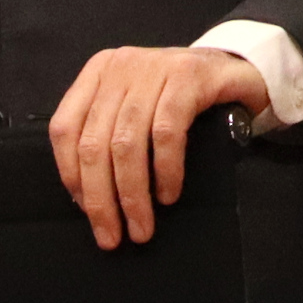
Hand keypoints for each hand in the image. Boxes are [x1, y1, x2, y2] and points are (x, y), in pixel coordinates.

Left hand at [47, 45, 270, 250]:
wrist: (237, 69)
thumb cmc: (180, 97)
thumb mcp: (136, 107)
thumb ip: (108, 135)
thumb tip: (87, 196)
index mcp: (97, 73)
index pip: (65, 128)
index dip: (71, 175)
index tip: (87, 212)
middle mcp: (120, 66)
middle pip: (94, 142)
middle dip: (100, 198)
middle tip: (112, 236)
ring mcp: (154, 68)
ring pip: (126, 143)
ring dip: (132, 194)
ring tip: (141, 226)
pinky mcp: (188, 76)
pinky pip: (167, 133)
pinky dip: (165, 170)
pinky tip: (168, 194)